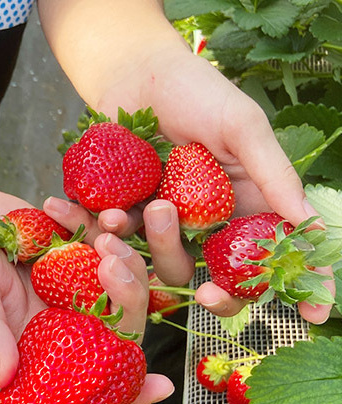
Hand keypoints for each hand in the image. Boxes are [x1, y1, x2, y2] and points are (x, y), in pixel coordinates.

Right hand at [0, 188, 173, 403]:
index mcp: (45, 341)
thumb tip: (2, 382)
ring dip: (122, 253)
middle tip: (111, 260)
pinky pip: (107, 235)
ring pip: (124, 276)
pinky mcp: (78, 243)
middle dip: (129, 294)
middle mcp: (67, 315)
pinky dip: (99, 220)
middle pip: (123, 320)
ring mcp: (77, 278)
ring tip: (101, 228)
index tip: (161, 385)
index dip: (129, 391)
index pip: (93, 377)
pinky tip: (64, 208)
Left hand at [91, 46, 331, 323]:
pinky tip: (102, 213)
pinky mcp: (126, 215)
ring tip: (144, 210)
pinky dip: (109, 233)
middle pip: (224, 276)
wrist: (132, 75)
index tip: (315, 315)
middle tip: (209, 295)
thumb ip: (272, 173)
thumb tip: (306, 221)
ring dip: (157, 247)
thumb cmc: (196, 92)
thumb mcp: (241, 126)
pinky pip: (120, 242)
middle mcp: (210, 220)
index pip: (280, 251)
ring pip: (169, 262)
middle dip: (220, 294)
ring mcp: (166, 222)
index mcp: (248, 202)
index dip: (301, 284)